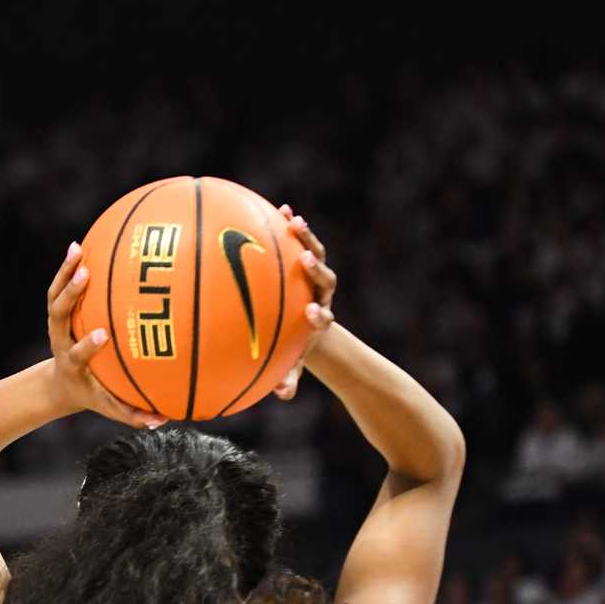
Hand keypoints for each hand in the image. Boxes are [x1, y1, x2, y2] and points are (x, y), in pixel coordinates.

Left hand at [45, 242, 165, 429]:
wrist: (62, 384)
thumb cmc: (95, 394)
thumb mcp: (111, 406)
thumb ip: (134, 414)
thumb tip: (163, 420)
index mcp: (73, 363)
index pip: (78, 353)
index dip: (88, 345)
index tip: (103, 334)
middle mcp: (61, 340)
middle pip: (60, 316)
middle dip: (71, 296)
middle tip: (87, 276)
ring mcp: (58, 324)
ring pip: (56, 296)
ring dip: (66, 273)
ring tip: (79, 250)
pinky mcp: (58, 313)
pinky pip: (60, 286)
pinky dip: (68, 267)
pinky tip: (79, 245)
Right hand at [277, 204, 337, 398]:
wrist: (304, 325)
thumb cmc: (294, 346)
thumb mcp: (290, 363)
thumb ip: (288, 378)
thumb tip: (280, 395)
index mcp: (318, 320)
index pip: (323, 316)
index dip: (319, 314)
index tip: (311, 313)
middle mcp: (321, 294)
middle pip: (324, 278)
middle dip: (316, 270)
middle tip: (305, 261)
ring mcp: (316, 275)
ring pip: (316, 253)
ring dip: (306, 238)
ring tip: (294, 221)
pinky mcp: (307, 259)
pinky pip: (299, 241)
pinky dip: (291, 226)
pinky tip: (280, 208)